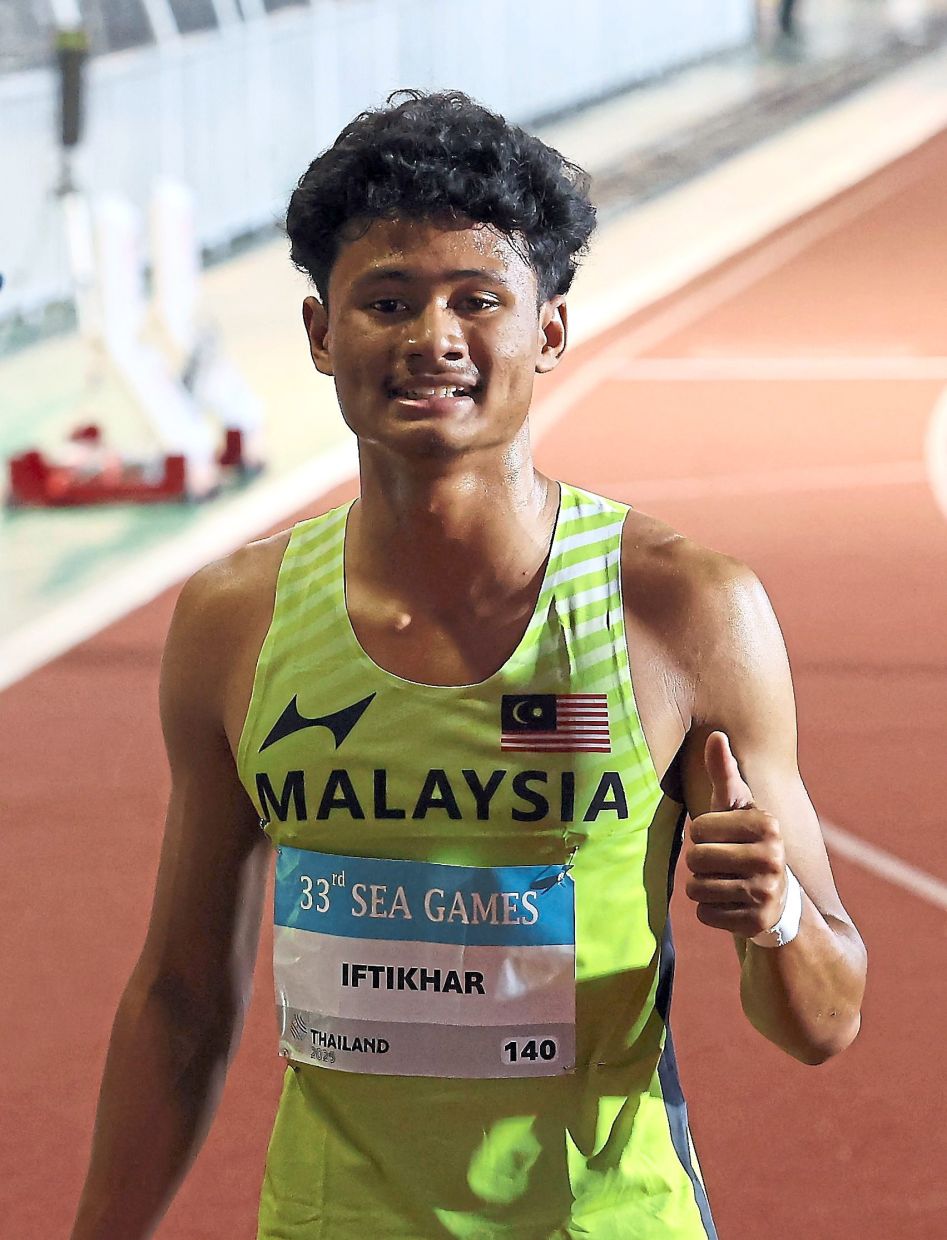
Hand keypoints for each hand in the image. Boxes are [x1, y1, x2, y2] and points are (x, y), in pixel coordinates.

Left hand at [685, 731, 787, 936]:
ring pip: (696, 889)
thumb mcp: (736, 808)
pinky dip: (710, 912)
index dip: (702, 834)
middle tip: (723, 864)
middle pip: (696, 859)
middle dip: (699, 863)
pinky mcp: (757, 924)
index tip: (723, 838)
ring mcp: (767, 893)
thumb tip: (716, 734)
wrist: (778, 899)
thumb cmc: (745, 842)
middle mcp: (773, 859)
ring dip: (702, 888)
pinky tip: (730, 906)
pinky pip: (704, 915)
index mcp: (768, 825)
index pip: (699, 828)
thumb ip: (724, 773)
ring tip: (726, 883)